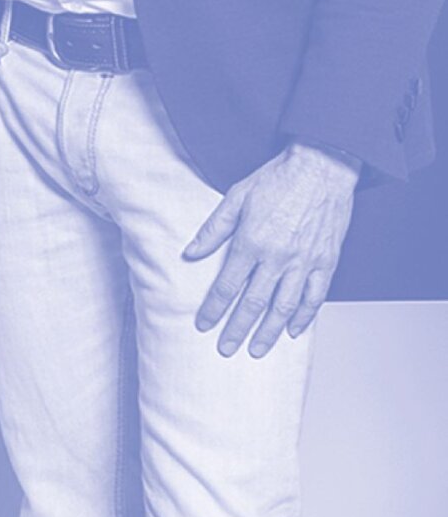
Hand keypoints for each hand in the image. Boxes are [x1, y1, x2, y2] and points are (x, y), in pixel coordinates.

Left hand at [184, 141, 358, 357]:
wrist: (322, 166)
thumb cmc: (278, 179)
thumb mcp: (236, 196)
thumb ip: (213, 229)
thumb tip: (190, 253)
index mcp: (252, 241)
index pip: (227, 285)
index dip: (213, 309)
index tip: (203, 325)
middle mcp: (278, 257)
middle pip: (253, 303)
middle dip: (237, 329)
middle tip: (226, 349)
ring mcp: (305, 261)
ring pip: (285, 306)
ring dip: (269, 331)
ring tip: (257, 349)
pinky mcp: (327, 261)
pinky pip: (316, 297)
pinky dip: (304, 317)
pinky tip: (293, 330)